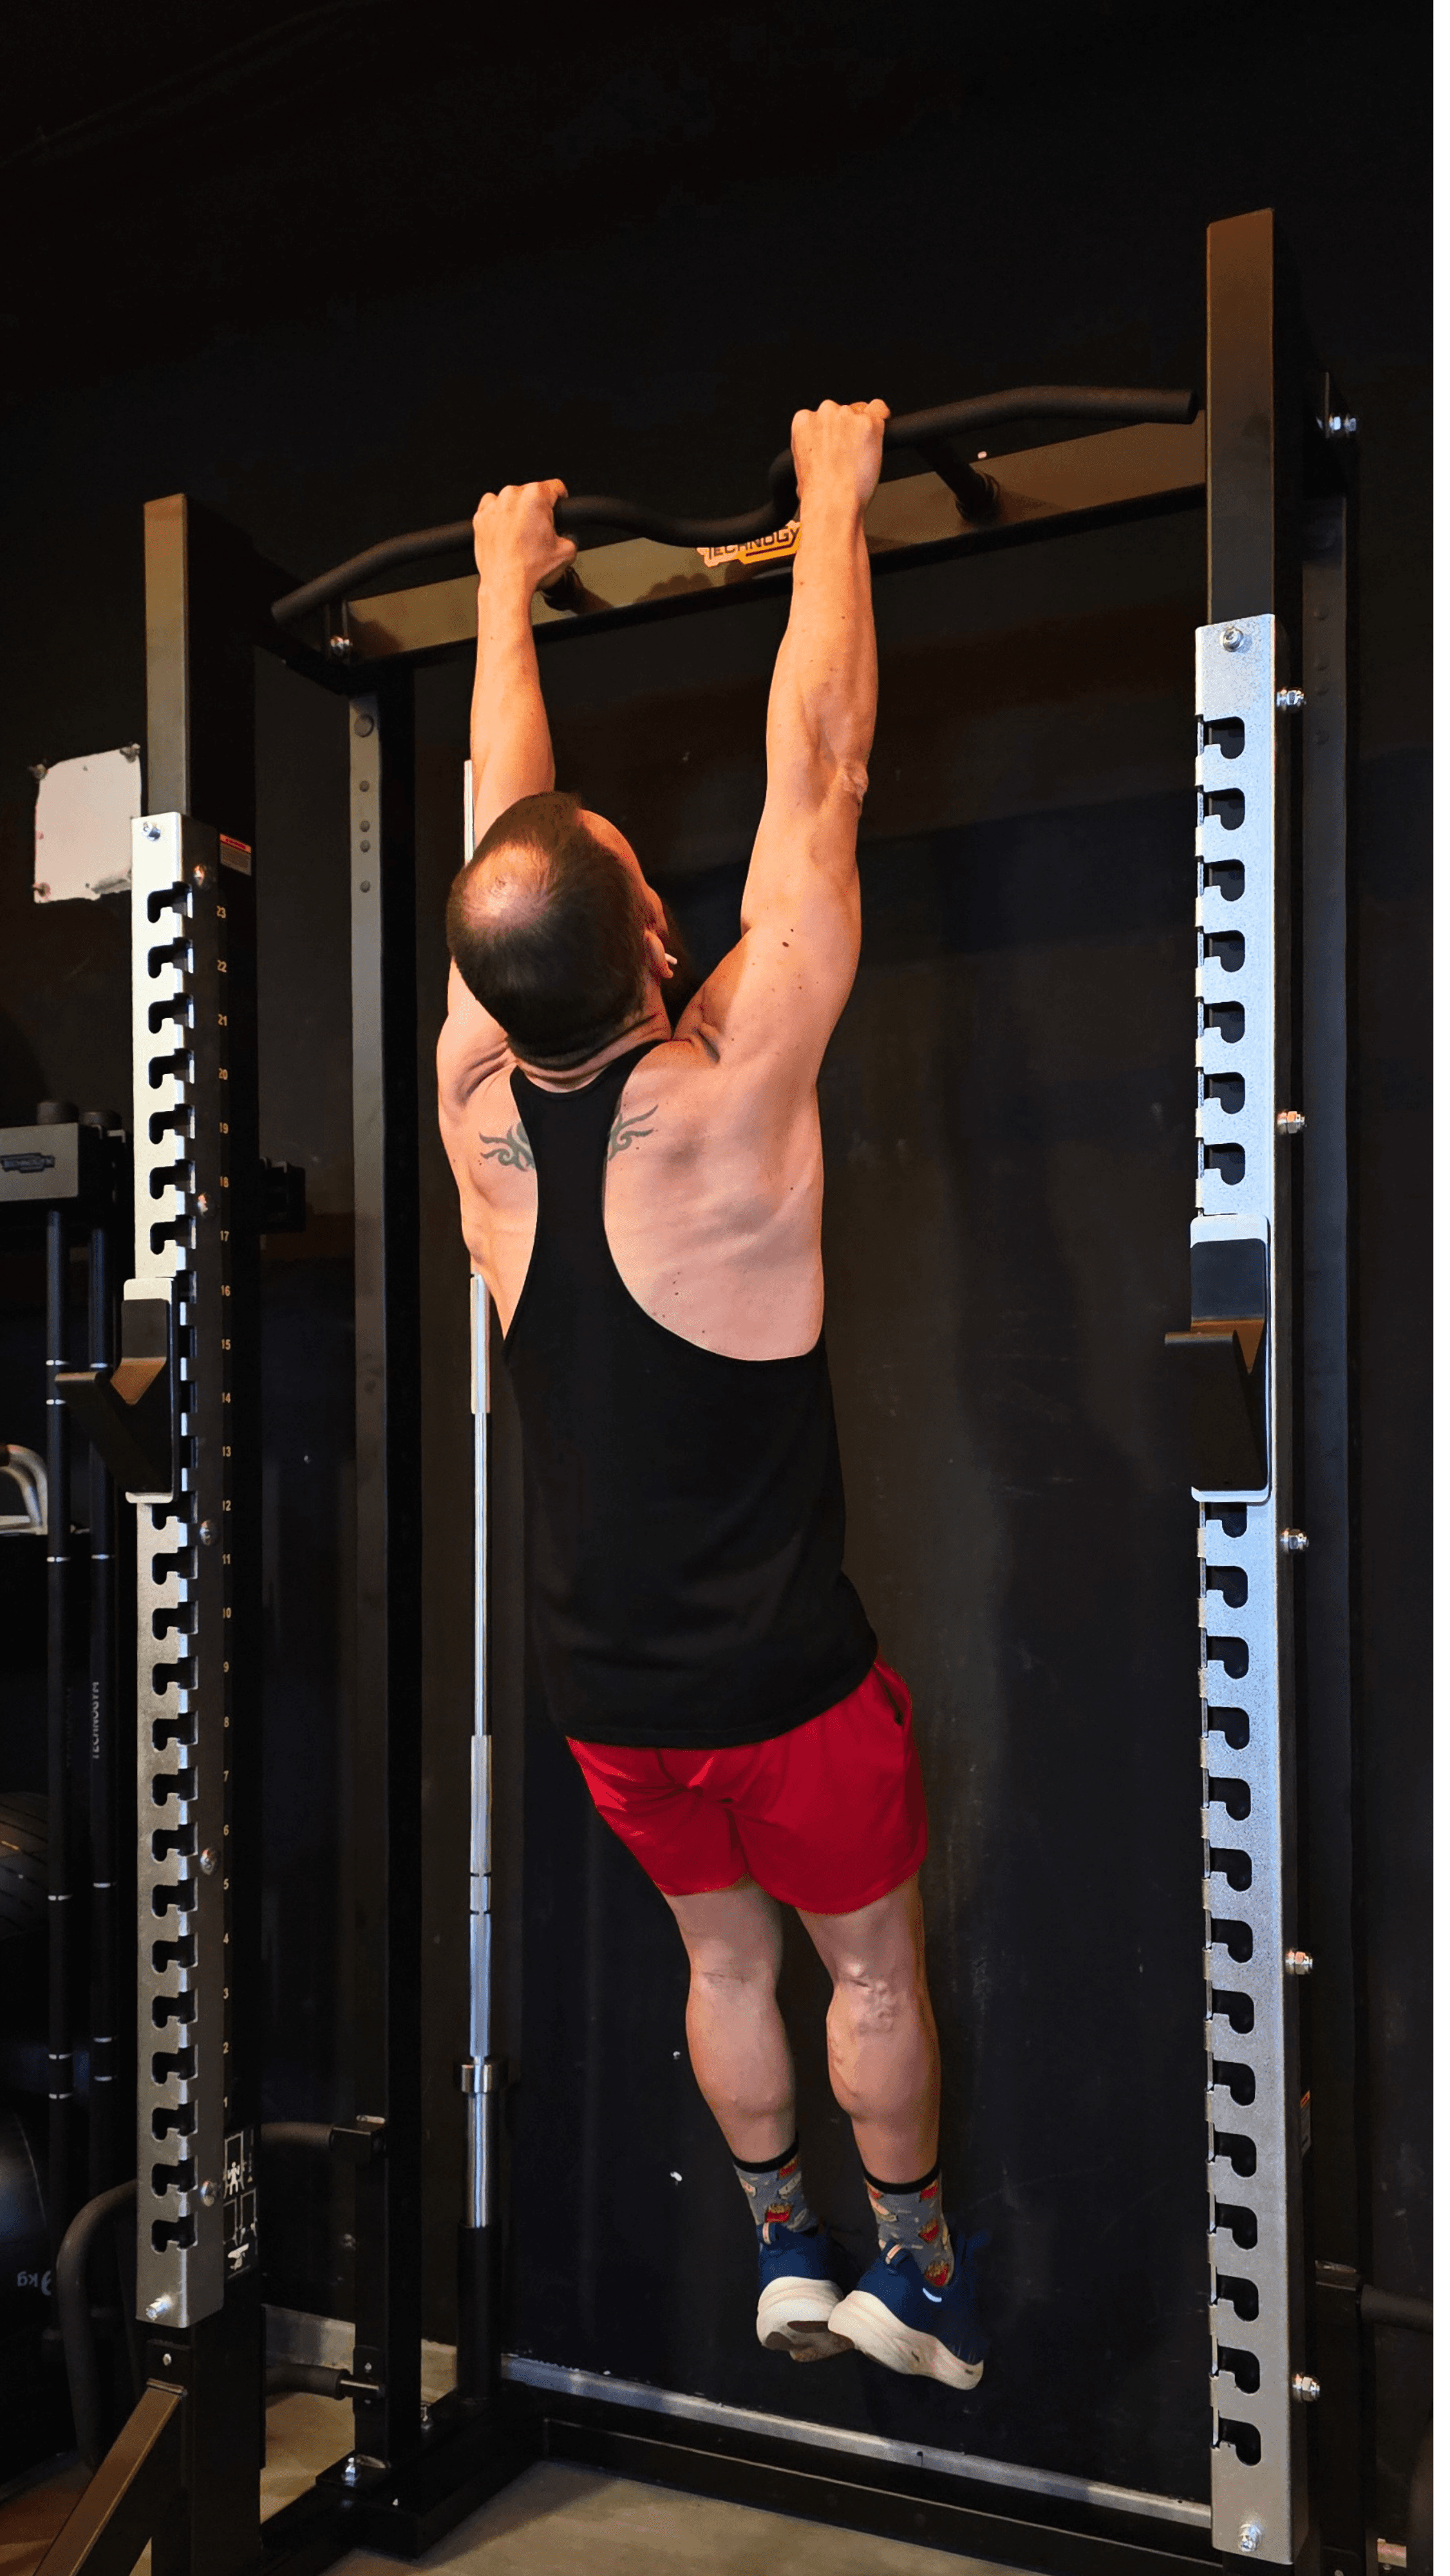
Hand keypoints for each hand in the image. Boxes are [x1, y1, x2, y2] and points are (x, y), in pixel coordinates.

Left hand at [473, 479, 577, 594]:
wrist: (506, 586)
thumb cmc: (531, 570)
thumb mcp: (567, 552)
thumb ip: (570, 536)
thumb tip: (566, 536)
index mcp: (536, 497)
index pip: (555, 487)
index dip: (561, 499)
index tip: (558, 506)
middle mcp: (512, 496)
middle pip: (531, 493)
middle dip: (536, 510)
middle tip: (538, 532)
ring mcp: (493, 506)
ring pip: (511, 501)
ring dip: (517, 513)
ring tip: (521, 536)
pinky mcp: (480, 518)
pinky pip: (492, 510)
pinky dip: (499, 519)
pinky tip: (506, 536)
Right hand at [790, 398, 889, 513]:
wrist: (833, 502)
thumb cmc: (817, 492)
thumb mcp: (801, 465)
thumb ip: (811, 447)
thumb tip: (822, 451)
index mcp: (804, 421)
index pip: (822, 414)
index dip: (833, 430)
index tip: (838, 443)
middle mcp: (825, 412)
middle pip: (843, 411)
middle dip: (848, 428)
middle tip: (851, 452)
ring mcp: (848, 415)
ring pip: (862, 412)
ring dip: (864, 428)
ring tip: (862, 454)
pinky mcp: (869, 423)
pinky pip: (880, 410)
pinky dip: (882, 419)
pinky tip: (878, 435)